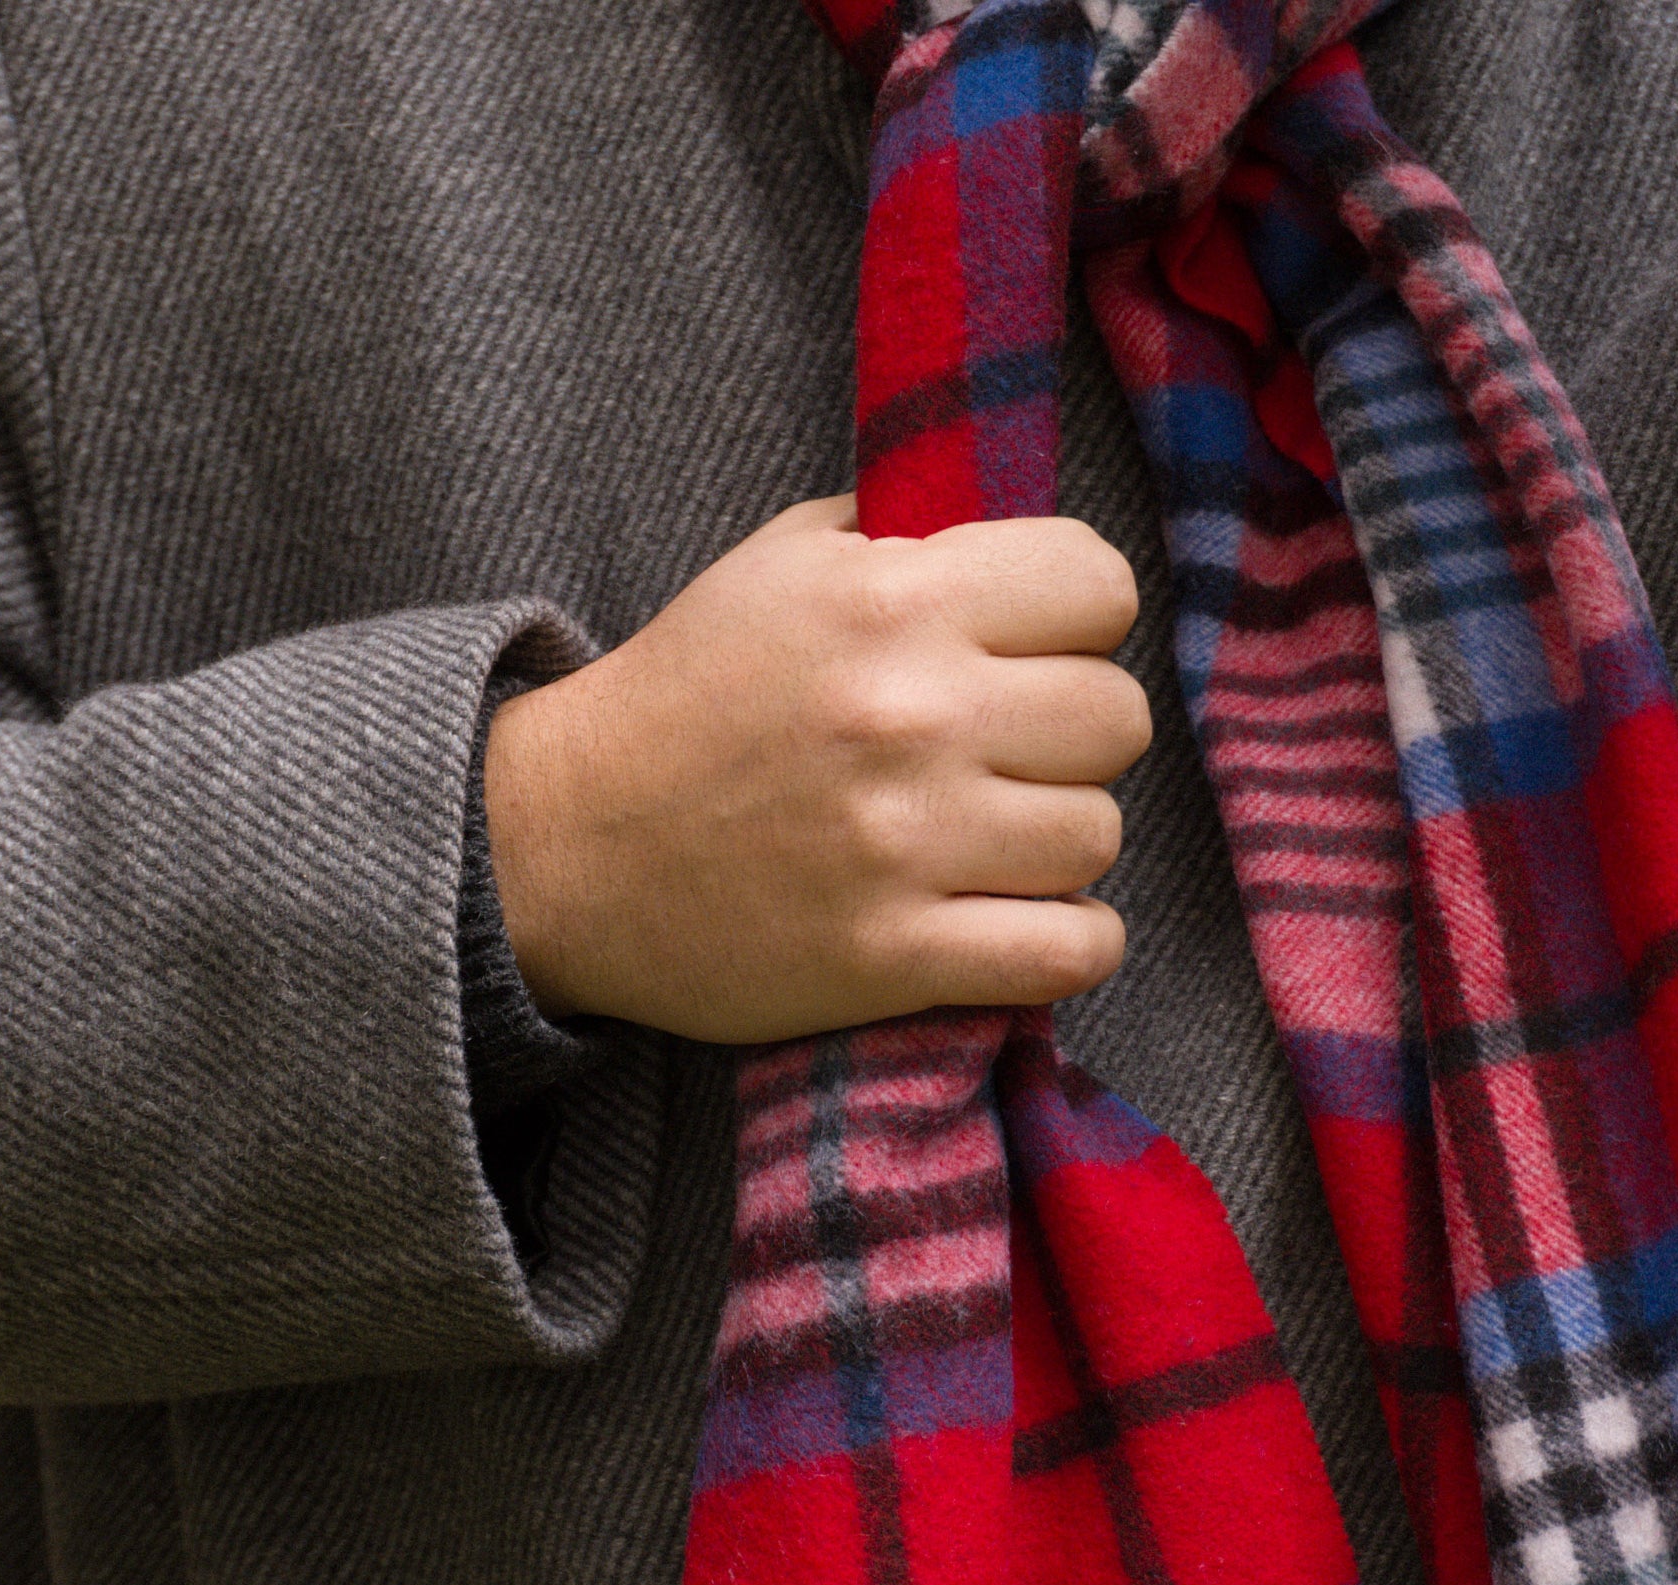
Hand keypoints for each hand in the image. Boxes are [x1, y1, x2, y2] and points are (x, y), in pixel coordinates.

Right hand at [482, 495, 1147, 1045]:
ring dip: (1059, 843)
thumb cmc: (687, 698)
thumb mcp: (782, 566)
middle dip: (1075, 737)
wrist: (561, 846)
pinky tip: (1027, 922)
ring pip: (1097, 835)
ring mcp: (905, 842)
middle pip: (1116, 718)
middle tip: (1011, 757)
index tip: (1034, 654)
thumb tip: (1026, 541)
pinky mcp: (894, 955)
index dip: (1079, 621)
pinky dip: (1072, 944)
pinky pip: (1072, 951)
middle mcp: (909, 714)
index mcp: (889, 600)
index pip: (1099, 584)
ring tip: (994, 840)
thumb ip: (908, 535)